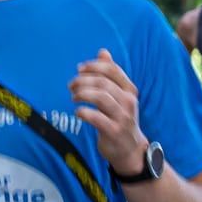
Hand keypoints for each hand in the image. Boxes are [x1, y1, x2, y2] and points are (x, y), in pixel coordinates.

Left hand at [71, 48, 145, 175]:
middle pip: (102, 82)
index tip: (79, 69)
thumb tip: (103, 52)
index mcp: (129, 90)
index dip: (93, 66)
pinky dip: (83, 112)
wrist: (130, 149)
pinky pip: (96, 118)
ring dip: (82, 94)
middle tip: (71, 85)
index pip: (112, 70)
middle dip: (83, 80)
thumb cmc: (120, 119)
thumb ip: (111, 74)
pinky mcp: (114, 131)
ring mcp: (122, 117)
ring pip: (100, 97)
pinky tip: (78, 112)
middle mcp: (128, 102)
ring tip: (73, 97)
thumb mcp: (119, 96)